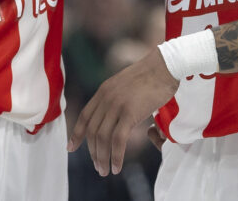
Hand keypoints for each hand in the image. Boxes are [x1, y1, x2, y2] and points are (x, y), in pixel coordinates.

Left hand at [67, 48, 178, 175]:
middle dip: (93, 152)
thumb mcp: (126, 84)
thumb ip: (117, 98)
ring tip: (105, 171)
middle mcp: (106, 98)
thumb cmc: (151, 75)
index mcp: (104, 90)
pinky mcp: (130, 113)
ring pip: (103, 138)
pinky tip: (117, 166)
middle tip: (98, 167)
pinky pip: (118, 140)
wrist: (165, 66)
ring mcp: (117, 105)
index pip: (85, 116)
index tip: (71, 148)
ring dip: (102, 158)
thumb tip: (117, 116)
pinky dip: (116, 156)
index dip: (77, 134)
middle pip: (93, 131)